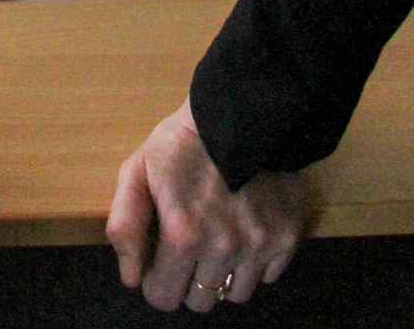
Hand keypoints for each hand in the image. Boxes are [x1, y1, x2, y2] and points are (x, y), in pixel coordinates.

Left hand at [107, 98, 312, 310]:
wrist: (241, 110)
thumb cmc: (183, 142)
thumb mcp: (138, 170)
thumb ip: (126, 226)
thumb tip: (131, 279)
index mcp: (184, 235)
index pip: (163, 297)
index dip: (156, 279)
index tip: (161, 258)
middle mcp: (224, 249)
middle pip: (201, 302)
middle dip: (190, 280)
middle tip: (191, 245)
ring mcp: (259, 244)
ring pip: (236, 293)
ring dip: (224, 274)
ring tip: (219, 237)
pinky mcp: (287, 236)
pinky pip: (268, 275)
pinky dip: (256, 261)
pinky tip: (246, 228)